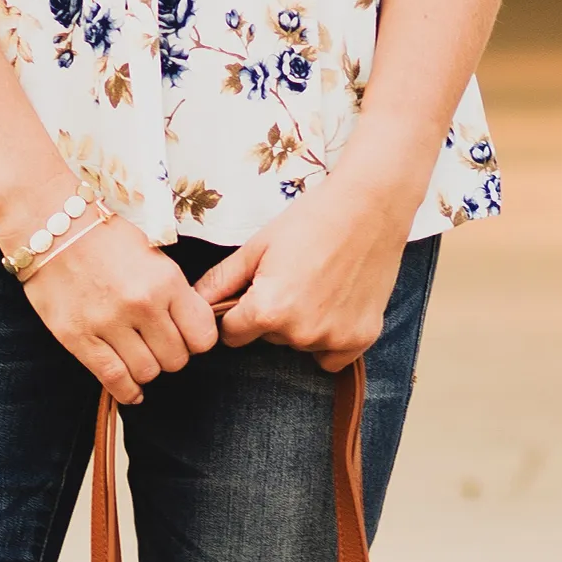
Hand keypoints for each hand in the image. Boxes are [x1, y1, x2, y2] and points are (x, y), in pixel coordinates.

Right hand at [20, 215, 219, 403]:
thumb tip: (188, 326)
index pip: (202, 336)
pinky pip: (115, 379)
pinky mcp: (80, 338)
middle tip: (157, 346)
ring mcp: (109, 323)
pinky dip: (127, 391)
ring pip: (147, 373)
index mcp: (165, 280)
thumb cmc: (103, 237)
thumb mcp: (151, 253)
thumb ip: (172, 291)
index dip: (196, 341)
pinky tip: (131, 389)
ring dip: (146, 370)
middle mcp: (141, 304)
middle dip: (170, 357)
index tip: (186, 338)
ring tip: (138, 357)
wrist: (51, 225)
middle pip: (176, 359)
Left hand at [196, 171, 415, 371]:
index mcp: (267, 311)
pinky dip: (330, 338)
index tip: (255, 291)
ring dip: (303, 323)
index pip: (233, 335)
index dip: (239, 313)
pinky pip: (330, 357)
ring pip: (300, 344)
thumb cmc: (312, 219)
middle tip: (296, 276)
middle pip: (269, 339)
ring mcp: (331, 339)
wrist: (370, 205)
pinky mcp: (359, 340)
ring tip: (320, 283)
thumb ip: (222, 281)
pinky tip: (336, 304)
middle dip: (273, 315)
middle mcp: (299, 332)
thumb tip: (191, 304)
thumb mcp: (258, 246)